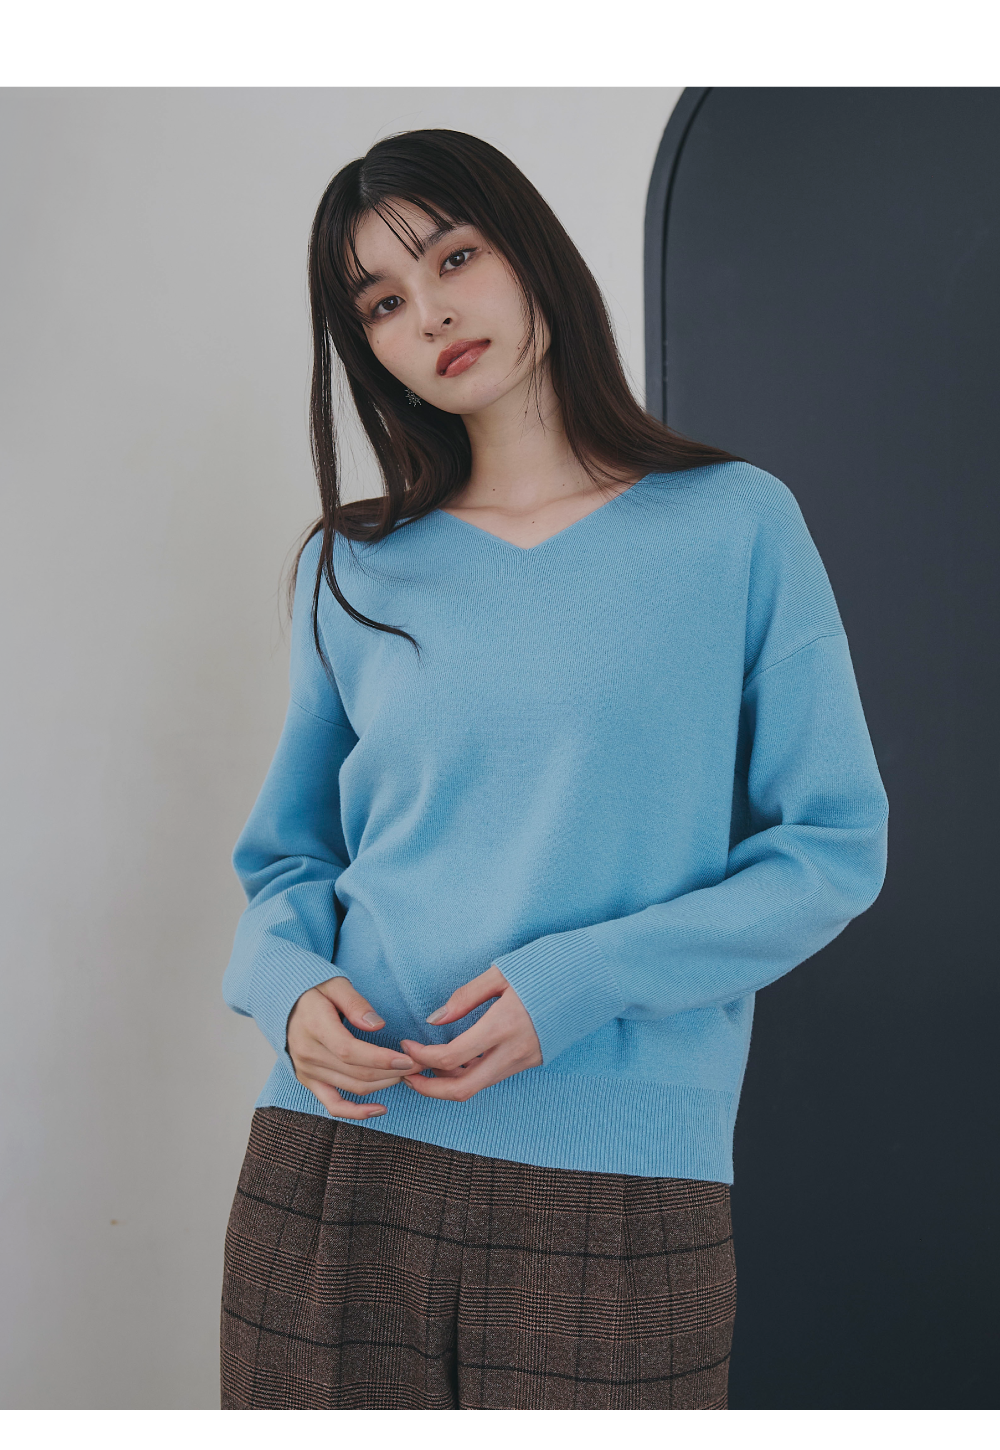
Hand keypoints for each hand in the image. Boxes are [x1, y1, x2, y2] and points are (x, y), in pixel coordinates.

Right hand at [287, 976, 417, 1119]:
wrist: (285, 1005)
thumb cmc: (315, 991)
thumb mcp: (336, 985)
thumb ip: (356, 1003)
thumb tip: (377, 1025)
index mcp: (315, 1027)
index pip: (349, 1051)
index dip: (380, 1058)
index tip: (407, 1059)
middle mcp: (309, 1054)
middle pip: (356, 1072)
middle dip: (392, 1071)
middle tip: (419, 1064)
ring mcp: (308, 1071)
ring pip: (352, 1088)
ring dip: (384, 1084)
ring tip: (407, 1074)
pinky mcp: (310, 1082)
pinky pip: (333, 1105)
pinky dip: (357, 1113)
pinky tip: (381, 1109)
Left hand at [400, 965, 540, 1102]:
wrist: (593, 979)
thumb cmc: (547, 968)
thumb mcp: (502, 973)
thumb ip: (466, 997)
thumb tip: (434, 1019)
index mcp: (502, 1025)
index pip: (450, 1058)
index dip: (421, 1057)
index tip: (406, 1045)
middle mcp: (513, 1051)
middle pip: (461, 1090)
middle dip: (428, 1088)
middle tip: (406, 1075)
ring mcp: (525, 1060)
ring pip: (478, 1086)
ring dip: (448, 1082)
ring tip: (427, 1064)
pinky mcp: (532, 1061)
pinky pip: (493, 1076)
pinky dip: (469, 1074)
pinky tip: (457, 1059)